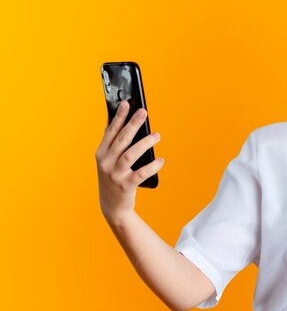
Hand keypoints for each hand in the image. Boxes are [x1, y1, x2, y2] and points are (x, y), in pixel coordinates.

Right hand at [95, 101, 163, 226]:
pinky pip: (141, 173)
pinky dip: (152, 166)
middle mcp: (106, 163)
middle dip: (133, 124)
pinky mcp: (126, 185)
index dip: (119, 117)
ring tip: (157, 136)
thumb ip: (115, 144)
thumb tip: (125, 122)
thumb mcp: (109, 161)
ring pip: (131, 154)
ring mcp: (115, 175)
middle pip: (121, 139)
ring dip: (145, 143)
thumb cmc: (113, 178)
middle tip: (144, 112)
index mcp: (101, 154)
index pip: (111, 131)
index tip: (126, 103)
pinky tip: (160, 160)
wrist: (112, 206)